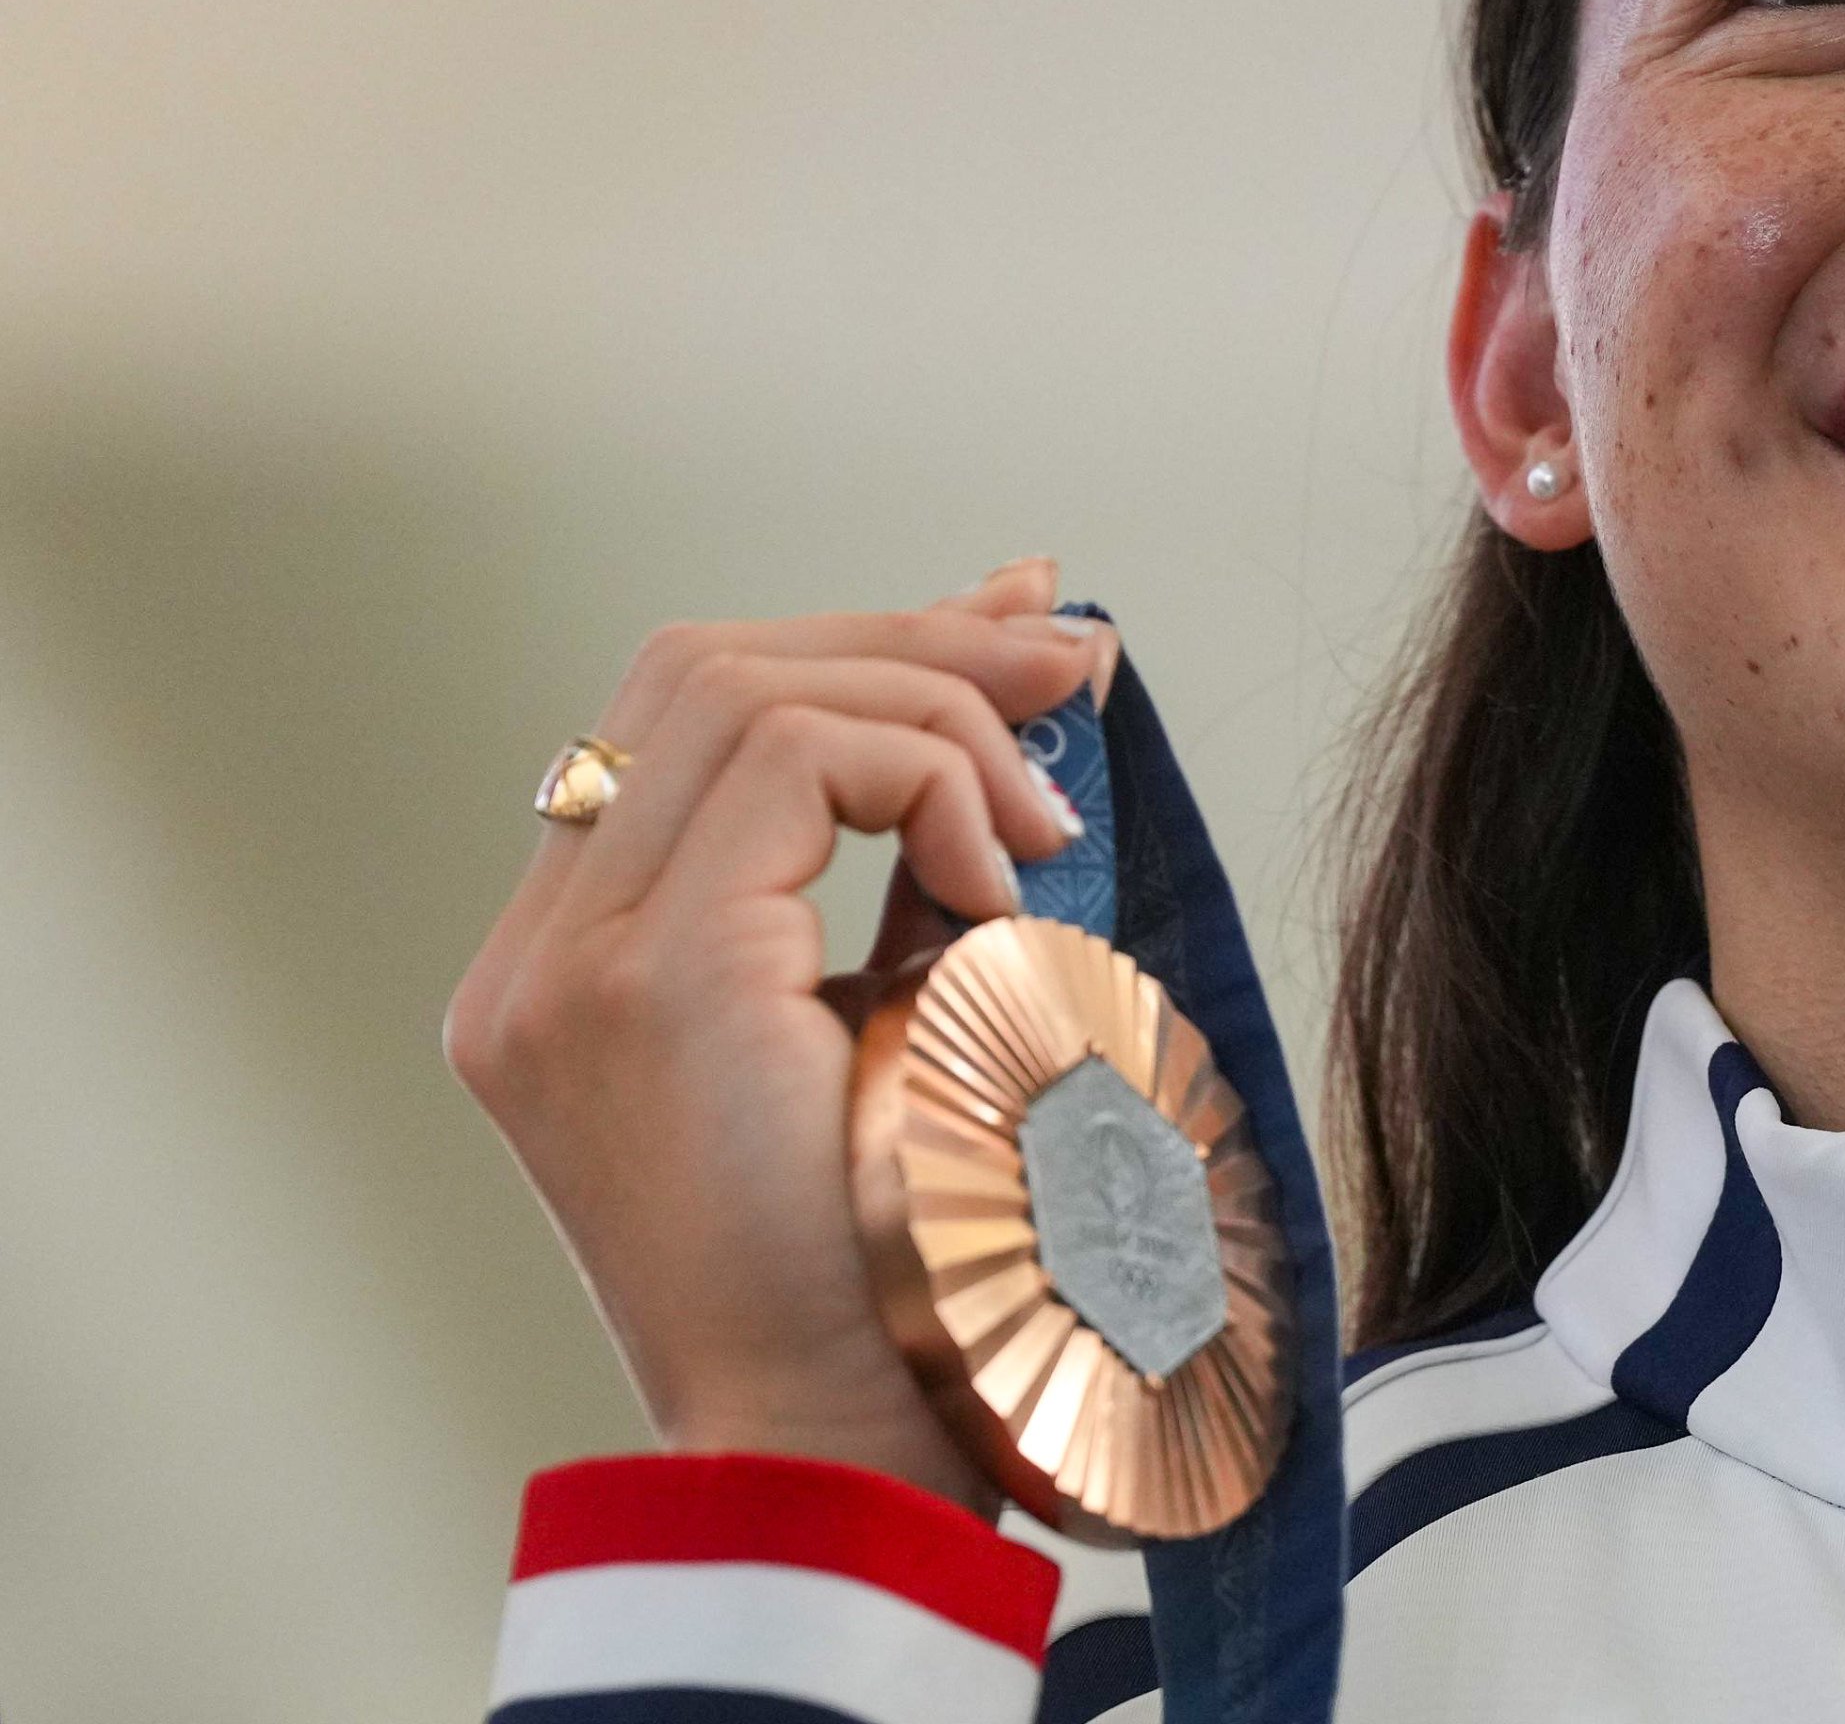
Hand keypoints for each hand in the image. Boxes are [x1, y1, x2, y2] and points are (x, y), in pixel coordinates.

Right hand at [446, 558, 1114, 1506]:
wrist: (854, 1445)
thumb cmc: (914, 1253)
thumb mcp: (923, 1002)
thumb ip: (936, 844)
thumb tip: (1039, 641)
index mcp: (576, 966)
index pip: (693, 716)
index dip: (869, 645)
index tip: (1028, 631)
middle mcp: (539, 958)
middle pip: (703, 668)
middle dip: (911, 639)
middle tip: (1074, 659)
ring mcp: (567, 966)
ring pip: (740, 686)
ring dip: (936, 711)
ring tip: (1052, 819)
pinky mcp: (645, 981)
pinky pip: (792, 759)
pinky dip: (927, 778)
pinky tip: (1006, 884)